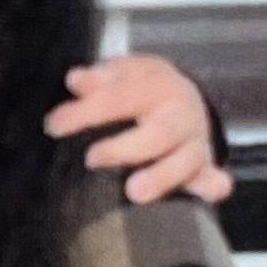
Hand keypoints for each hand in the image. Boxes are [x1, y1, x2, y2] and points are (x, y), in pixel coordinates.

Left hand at [51, 53, 231, 207]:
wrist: (185, 96)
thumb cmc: (142, 90)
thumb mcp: (123, 75)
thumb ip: (100, 79)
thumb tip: (76, 80)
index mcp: (157, 85)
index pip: (120, 97)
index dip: (86, 112)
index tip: (54, 126)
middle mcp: (180, 114)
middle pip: (158, 133)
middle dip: (125, 148)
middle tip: (91, 159)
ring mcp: (194, 142)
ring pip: (185, 161)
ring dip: (162, 176)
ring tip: (133, 192)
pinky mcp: (203, 167)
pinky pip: (212, 178)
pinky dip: (213, 186)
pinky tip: (212, 190)